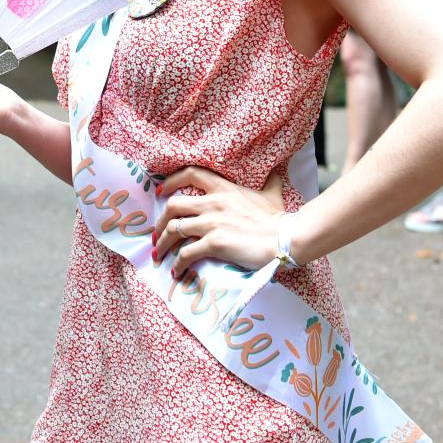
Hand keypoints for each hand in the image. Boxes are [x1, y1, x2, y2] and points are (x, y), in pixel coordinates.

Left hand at [152, 166, 287, 279]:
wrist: (285, 238)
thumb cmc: (279, 218)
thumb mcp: (272, 194)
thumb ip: (270, 181)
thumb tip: (277, 170)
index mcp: (223, 188)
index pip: (190, 174)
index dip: (170, 182)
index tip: (160, 193)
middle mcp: (213, 203)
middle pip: (173, 206)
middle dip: (160, 221)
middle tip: (156, 234)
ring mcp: (212, 223)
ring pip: (174, 230)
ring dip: (163, 244)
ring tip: (159, 255)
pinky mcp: (214, 244)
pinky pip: (186, 254)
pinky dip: (178, 264)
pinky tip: (177, 272)